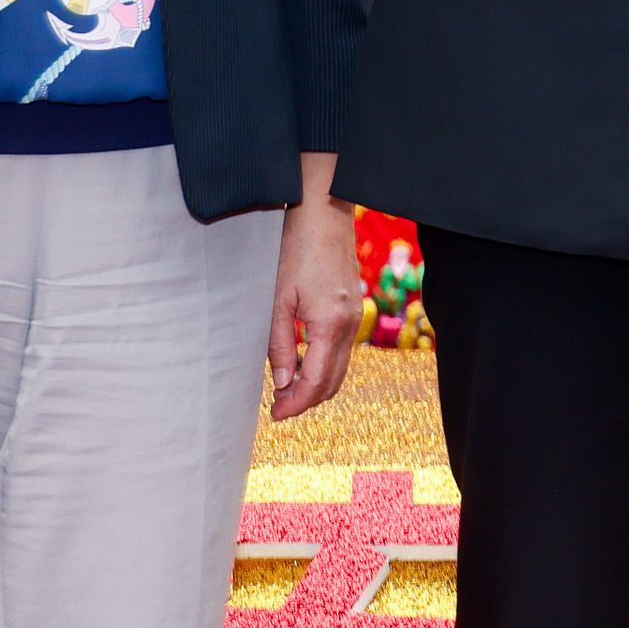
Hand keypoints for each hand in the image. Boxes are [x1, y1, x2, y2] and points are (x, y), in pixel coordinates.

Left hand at [265, 175, 364, 419]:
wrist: (323, 213)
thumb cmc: (296, 250)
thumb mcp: (279, 300)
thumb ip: (280, 345)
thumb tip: (281, 383)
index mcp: (331, 324)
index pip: (317, 382)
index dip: (295, 404)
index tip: (274, 414)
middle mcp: (349, 324)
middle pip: (333, 382)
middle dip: (306, 400)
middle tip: (276, 406)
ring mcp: (354, 316)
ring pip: (340, 368)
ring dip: (315, 384)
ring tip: (284, 387)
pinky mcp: (352, 308)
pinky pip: (341, 350)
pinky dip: (324, 365)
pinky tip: (300, 361)